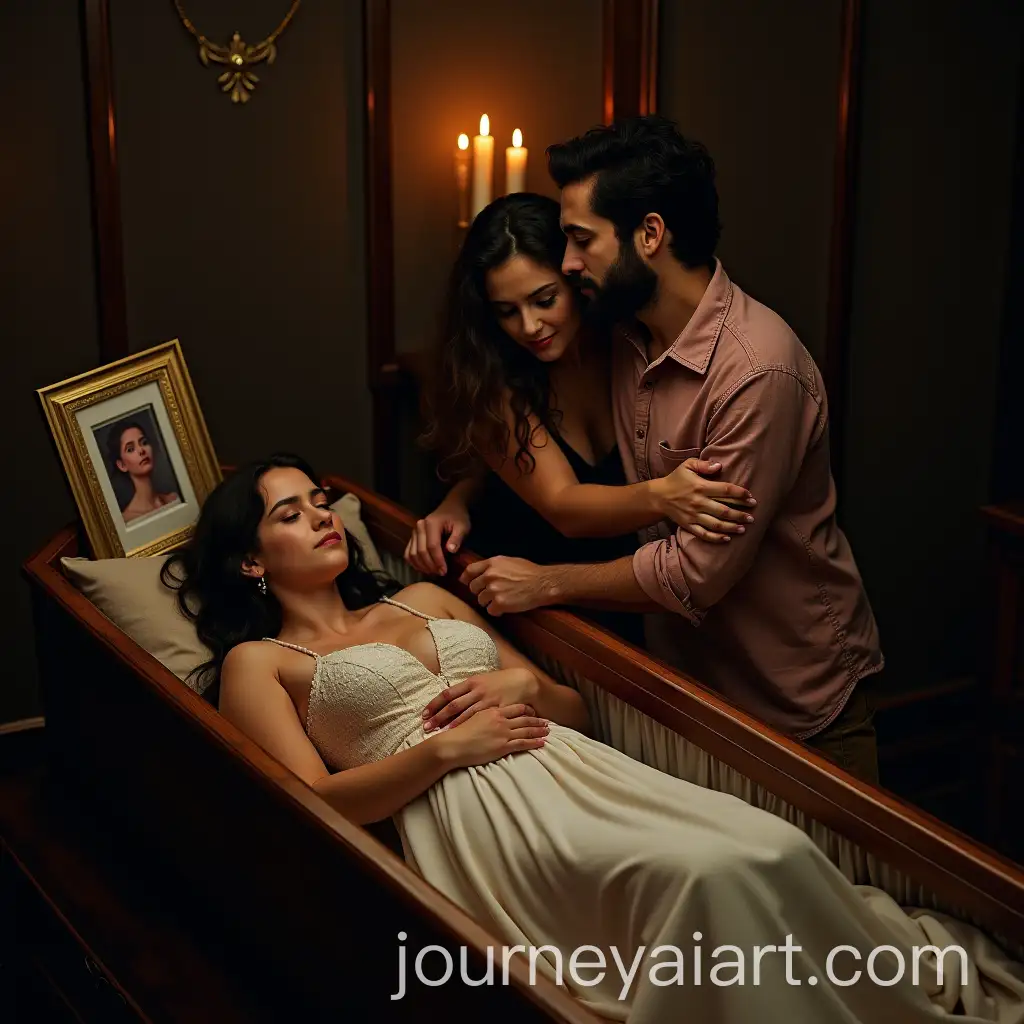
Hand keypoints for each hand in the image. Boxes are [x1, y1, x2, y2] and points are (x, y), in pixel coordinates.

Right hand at [404, 501, 471, 574]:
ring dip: (421, 566)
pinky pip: (408, 553)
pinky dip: (414, 563)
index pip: (432, 546)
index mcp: (431, 524)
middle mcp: (419, 527)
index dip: (437, 560)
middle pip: (420, 551)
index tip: (444, 571)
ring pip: (412, 554)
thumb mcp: (463, 526)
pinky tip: (423, 569)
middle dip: (430, 565)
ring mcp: (414, 532)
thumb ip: (457, 538)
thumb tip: (450, 550)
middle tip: (440, 573)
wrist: (451, 507)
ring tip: (433, 572)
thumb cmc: (458, 517)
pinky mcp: (412, 537)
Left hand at [422, 667, 539, 731]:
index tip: (424, 713)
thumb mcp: (482, 681)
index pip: (448, 693)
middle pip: (452, 704)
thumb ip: (467, 690)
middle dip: (437, 715)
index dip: (435, 704)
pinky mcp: (496, 708)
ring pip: (463, 712)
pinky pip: (479, 718)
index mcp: (471, 682)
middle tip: (426, 726)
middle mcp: (476, 690)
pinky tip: (460, 732)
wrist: (523, 682)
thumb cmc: (500, 682)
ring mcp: (486, 700)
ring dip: (449, 722)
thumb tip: (450, 699)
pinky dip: (467, 725)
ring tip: (437, 731)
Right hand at [436, 704, 548, 767]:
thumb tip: (488, 714)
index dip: (526, 710)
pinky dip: (534, 743)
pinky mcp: (503, 746)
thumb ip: (483, 714)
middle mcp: (501, 720)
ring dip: (538, 731)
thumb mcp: (471, 716)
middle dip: (536, 721)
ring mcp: (503, 733)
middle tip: (546, 722)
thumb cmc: (459, 731)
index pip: (515, 708)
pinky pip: (523, 744)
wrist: (454, 744)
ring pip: (526, 730)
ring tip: (547, 731)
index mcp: (493, 711)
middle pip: (524, 719)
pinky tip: (542, 743)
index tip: (533, 712)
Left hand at [458, 556, 552, 615]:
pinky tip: (506, 607)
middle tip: (492, 594)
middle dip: (481, 592)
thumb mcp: (509, 561)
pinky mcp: (500, 603)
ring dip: (490, 602)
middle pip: (473, 588)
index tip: (466, 583)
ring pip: (481, 600)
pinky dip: (497, 611)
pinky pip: (490, 611)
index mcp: (492, 563)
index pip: (469, 571)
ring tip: (503, 600)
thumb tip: (481, 572)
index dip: (466, 578)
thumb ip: (493, 566)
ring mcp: (494, 589)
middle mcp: (490, 575)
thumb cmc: (530, 572)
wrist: (543, 583)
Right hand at [651, 458, 756, 542]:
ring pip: (716, 524)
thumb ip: (704, 465)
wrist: (658, 496)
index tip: (751, 497)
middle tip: (752, 517)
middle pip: (724, 510)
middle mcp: (698, 502)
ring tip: (744, 528)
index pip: (726, 490)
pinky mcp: (688, 525)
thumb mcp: (687, 465)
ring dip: (732, 527)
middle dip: (740, 514)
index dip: (740, 494)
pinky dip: (716, 537)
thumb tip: (719, 466)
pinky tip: (727, 538)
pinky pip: (704, 534)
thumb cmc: (676, 479)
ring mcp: (693, 515)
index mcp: (701, 486)